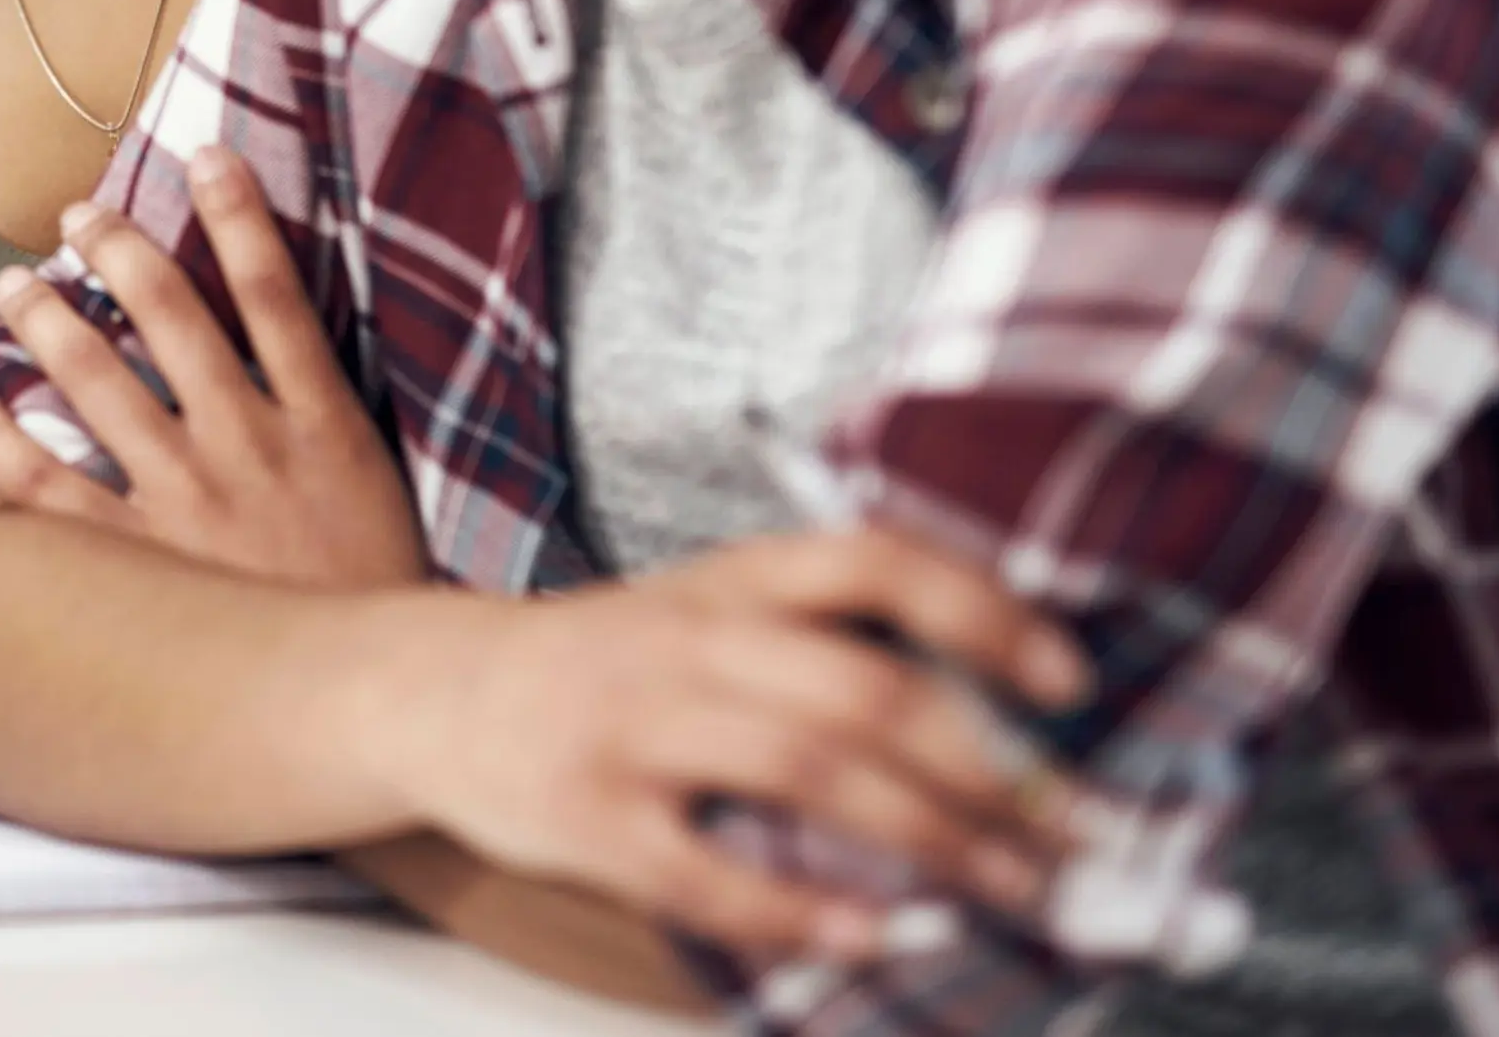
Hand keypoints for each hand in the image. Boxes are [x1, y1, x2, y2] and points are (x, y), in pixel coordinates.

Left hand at [0, 146, 424, 591]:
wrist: (378, 701)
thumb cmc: (379, 596)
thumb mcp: (378, 490)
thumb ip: (329, 415)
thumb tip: (287, 346)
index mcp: (320, 418)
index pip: (273, 289)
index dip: (238, 213)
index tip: (205, 155)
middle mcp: (248, 442)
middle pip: (168, 314)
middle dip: (115, 250)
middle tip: (76, 217)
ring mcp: (191, 501)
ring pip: (99, 383)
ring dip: (48, 322)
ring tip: (14, 285)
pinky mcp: (146, 563)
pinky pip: (56, 493)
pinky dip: (8, 447)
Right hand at [403, 529, 1093, 960]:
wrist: (428, 690)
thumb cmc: (600, 662)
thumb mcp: (699, 610)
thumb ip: (813, 639)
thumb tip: (993, 715)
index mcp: (726, 580)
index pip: (870, 560)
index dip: (980, 610)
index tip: (1068, 680)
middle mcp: (683, 639)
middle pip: (860, 687)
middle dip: (986, 771)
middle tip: (1071, 836)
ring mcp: (630, 727)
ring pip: (806, 771)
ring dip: (930, 839)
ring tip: (1010, 891)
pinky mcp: (587, 816)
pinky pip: (710, 871)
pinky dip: (805, 910)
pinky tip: (875, 937)